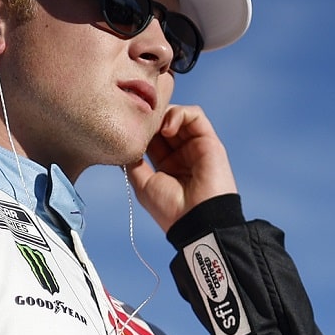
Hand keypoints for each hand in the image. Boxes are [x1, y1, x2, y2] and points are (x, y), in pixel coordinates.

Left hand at [125, 104, 238, 231]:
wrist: (196, 220)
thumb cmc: (169, 208)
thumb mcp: (143, 184)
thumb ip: (134, 163)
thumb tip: (124, 145)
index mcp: (167, 166)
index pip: (152, 138)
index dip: (140, 131)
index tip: (127, 131)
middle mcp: (182, 154)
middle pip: (163, 124)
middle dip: (150, 120)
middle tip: (138, 122)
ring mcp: (196, 146)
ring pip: (178, 116)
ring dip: (162, 116)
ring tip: (154, 127)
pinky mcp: (209, 140)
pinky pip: (195, 115)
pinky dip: (179, 114)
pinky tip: (166, 128)